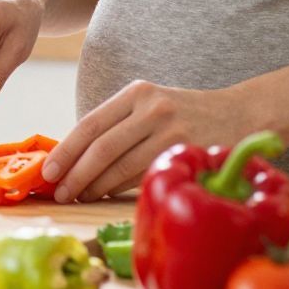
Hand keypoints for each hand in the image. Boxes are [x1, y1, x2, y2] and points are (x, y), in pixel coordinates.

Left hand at [43, 80, 248, 202]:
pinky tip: (105, 194)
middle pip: (101, 148)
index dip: (66, 151)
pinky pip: (142, 176)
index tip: (48, 171)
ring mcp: (171, 132)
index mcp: (138, 93)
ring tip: (77, 196)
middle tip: (58, 192)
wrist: (240, 114)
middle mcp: (153, 109)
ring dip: (94, 186)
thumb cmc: (184, 114)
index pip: (90, 124)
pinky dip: (119, 188)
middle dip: (75, 174)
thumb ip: (117, 124)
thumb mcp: (150, 105)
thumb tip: (72, 157)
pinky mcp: (184, 154)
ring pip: (121, 167)